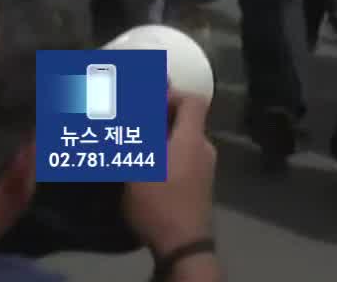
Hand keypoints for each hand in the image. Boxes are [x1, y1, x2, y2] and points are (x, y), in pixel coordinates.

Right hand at [123, 92, 215, 260]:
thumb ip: (137, 133)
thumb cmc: (160, 201)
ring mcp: (204, 168)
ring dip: (160, 137)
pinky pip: (183, 158)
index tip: (146, 97)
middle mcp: (204, 149)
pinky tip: (144, 166)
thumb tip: (132, 108)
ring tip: (133, 142)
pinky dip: (165, 154)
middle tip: (132, 119)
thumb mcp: (140, 165)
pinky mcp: (198, 185)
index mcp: (193, 139)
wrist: (183, 242)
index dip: (171, 94)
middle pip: (188, 120)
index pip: (193, 101)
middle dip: (160, 115)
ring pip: (183, 141)